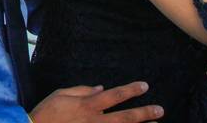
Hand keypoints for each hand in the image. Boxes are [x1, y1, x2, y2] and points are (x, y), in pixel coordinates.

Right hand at [30, 82, 163, 121]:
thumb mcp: (61, 94)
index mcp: (87, 105)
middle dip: (144, 114)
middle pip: (125, 118)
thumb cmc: (47, 112)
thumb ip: (82, 90)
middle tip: (160, 110)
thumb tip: (101, 89)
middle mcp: (94, 121)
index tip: (144, 86)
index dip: (130, 90)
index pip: (114, 96)